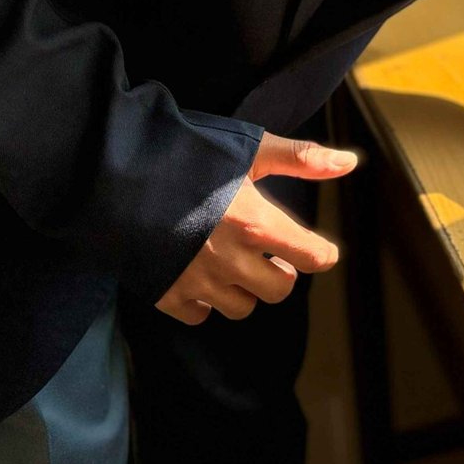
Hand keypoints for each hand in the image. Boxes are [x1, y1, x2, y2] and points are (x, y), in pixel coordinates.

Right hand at [155, 133, 359, 325]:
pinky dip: (204, 300)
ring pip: (241, 307)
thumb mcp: (248, 149)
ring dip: (244, 288)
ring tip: (231, 260)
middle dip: (280, 272)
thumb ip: (300, 158)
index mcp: (257, 223)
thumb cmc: (186, 154)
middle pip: (279, 290)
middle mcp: (232, 260)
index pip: (311, 257)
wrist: (113, 173)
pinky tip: (197, 272)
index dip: (320, 254)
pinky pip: (200, 315)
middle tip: (268, 251)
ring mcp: (197, 281)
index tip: (319, 250)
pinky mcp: (165, 295)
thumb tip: (350, 162)